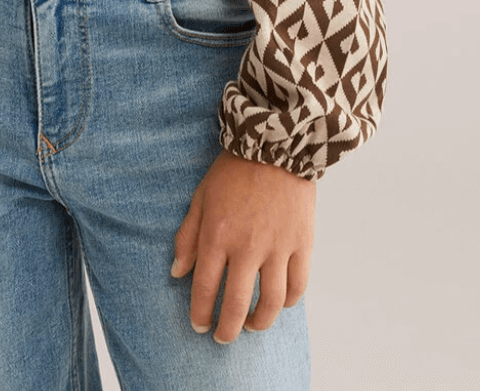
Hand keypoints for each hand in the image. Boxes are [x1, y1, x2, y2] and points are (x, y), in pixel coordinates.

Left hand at [171, 149, 314, 344]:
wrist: (276, 143)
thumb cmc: (234, 169)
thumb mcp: (201, 197)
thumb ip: (188, 236)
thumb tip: (177, 272)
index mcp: (218, 235)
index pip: (205, 288)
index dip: (201, 313)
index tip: (199, 325)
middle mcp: (247, 247)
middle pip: (236, 304)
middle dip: (227, 328)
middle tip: (222, 337)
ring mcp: (277, 247)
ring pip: (269, 303)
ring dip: (258, 322)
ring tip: (250, 325)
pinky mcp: (302, 243)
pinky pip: (297, 286)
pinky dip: (288, 302)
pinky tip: (278, 303)